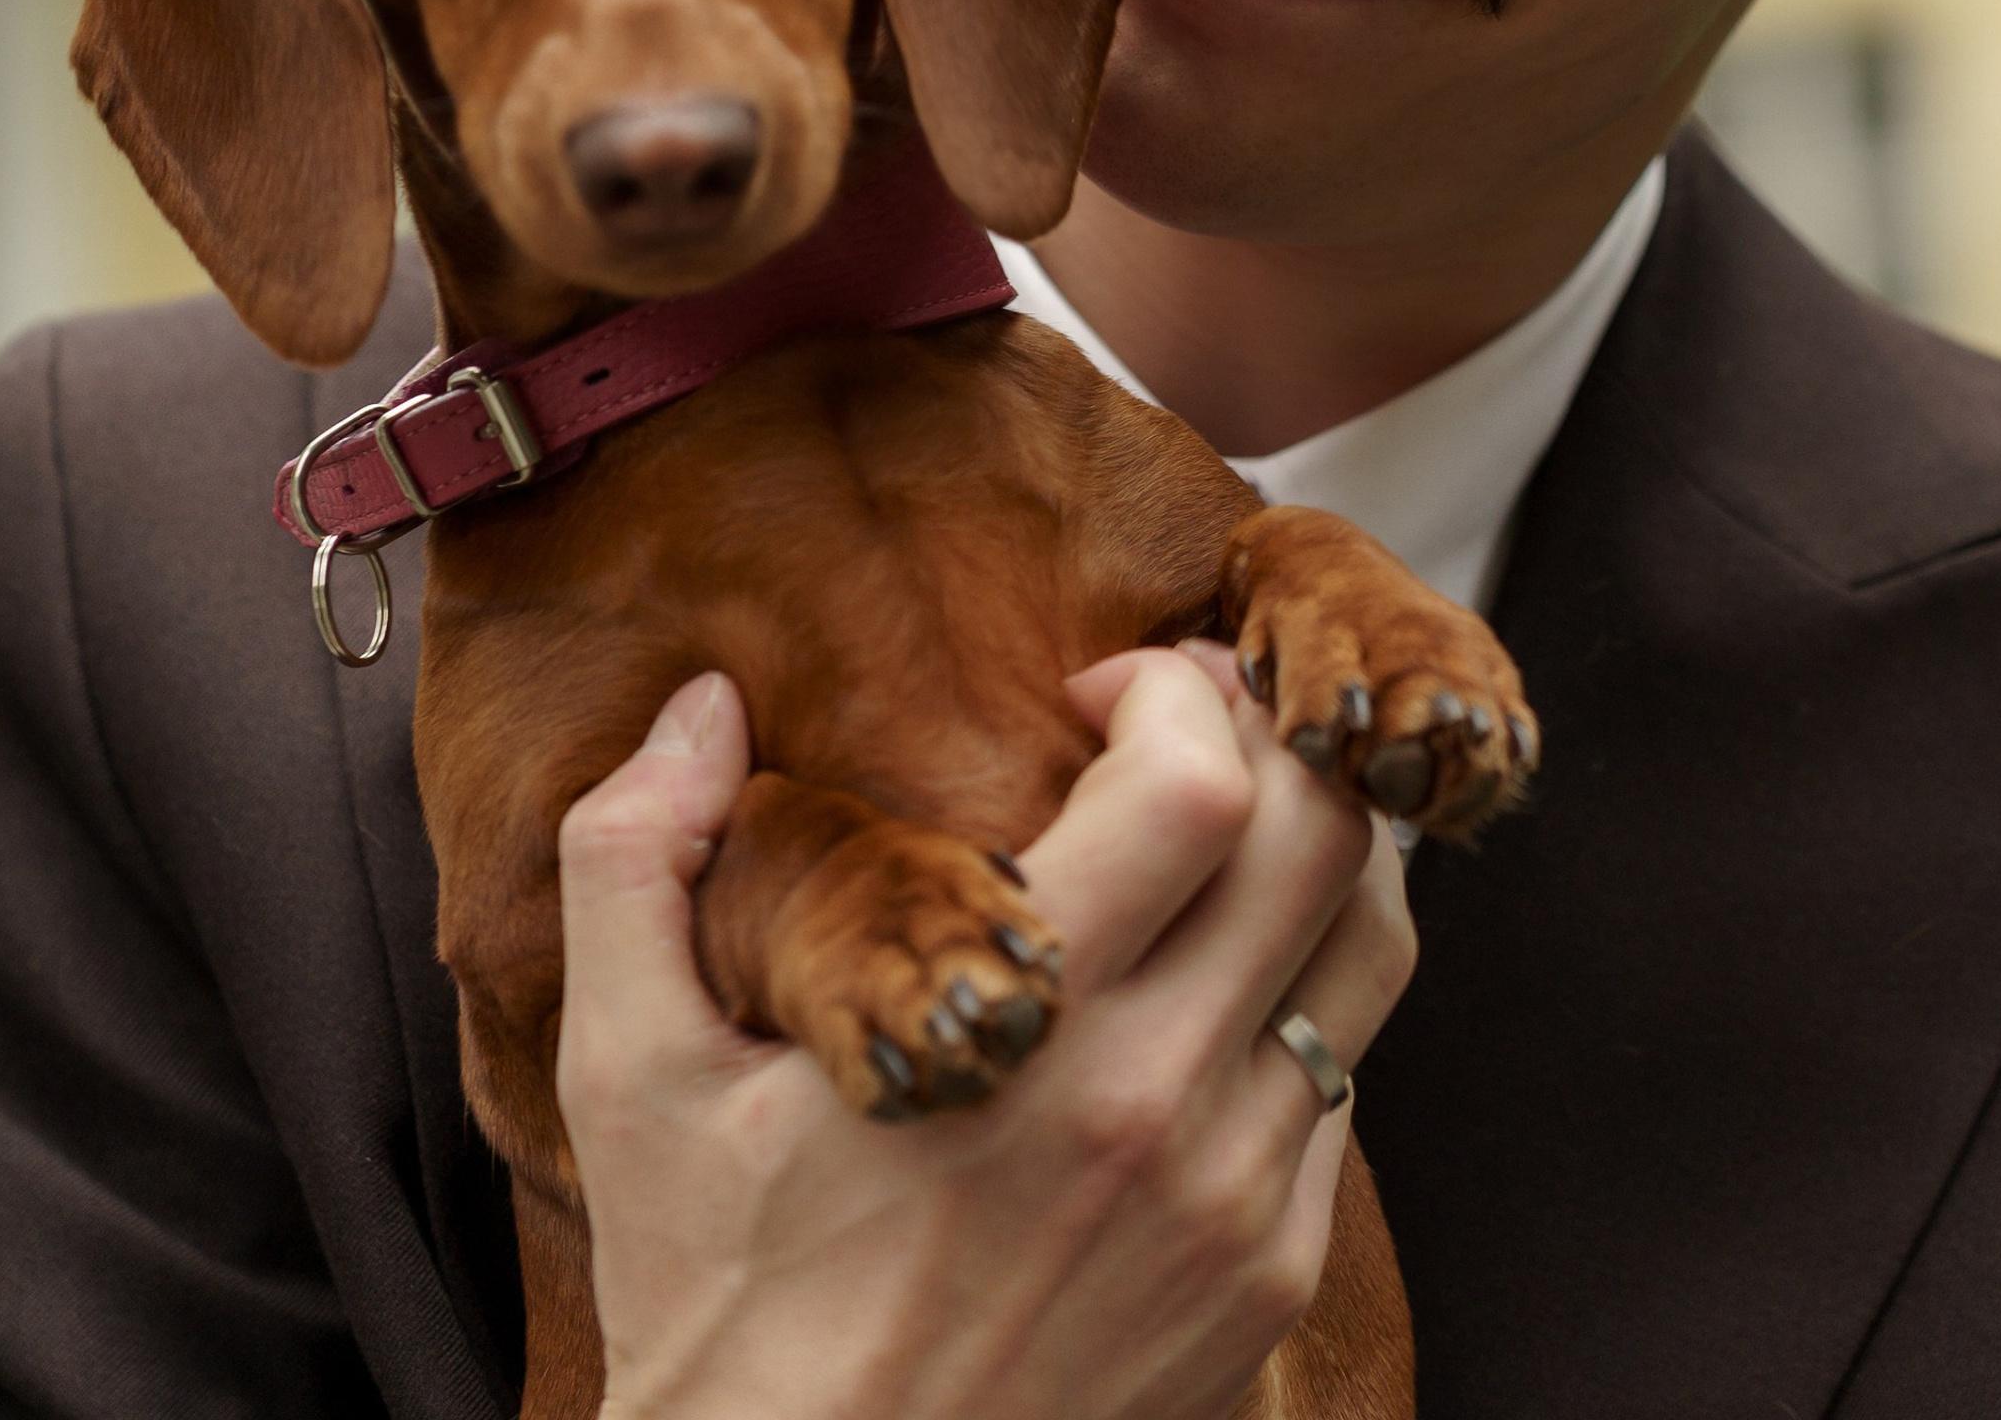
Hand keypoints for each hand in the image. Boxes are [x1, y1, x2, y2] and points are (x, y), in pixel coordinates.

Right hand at [556, 644, 1416, 1419]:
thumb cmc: (719, 1310)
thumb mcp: (628, 1078)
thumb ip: (633, 858)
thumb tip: (700, 702)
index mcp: (1022, 1037)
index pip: (1204, 788)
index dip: (1175, 691)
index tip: (1094, 695)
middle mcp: (1164, 1114)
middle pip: (1329, 840)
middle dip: (1273, 735)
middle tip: (1185, 730)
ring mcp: (1241, 1204)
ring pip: (1371, 950)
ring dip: (1317, 852)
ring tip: (1222, 833)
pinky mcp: (1276, 1278)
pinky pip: (1344, 1076)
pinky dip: (1298, 991)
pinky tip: (1200, 992)